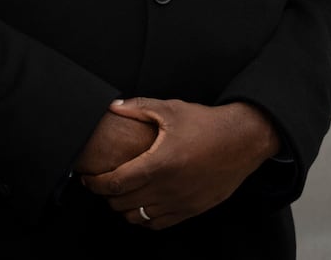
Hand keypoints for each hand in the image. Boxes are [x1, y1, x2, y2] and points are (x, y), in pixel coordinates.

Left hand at [79, 98, 280, 229]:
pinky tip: (142, 205)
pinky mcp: (192, 210)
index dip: (95, 183)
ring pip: (139, 218)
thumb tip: (113, 106)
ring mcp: (180, 202)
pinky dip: (145, 219)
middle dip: (106, 195)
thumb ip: (137, 107)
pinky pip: (159, 224)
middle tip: (101, 184)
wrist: (242, 141)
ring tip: (120, 194)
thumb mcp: (170, 109)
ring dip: (124, 208)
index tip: (88, 178)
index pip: (115, 183)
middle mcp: (168, 188)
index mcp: (158, 164)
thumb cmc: (207, 125)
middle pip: (123, 203)